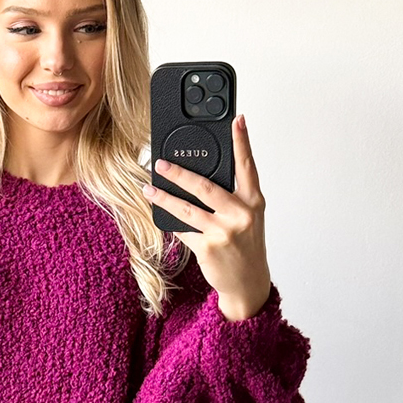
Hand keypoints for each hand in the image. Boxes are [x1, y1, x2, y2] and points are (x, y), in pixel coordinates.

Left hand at [142, 113, 271, 320]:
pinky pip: (183, 230)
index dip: (242, 141)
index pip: (247, 166)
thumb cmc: (245, 246)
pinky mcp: (208, 248)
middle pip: (205, 186)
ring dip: (164, 198)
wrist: (247, 283)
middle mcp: (241, 215)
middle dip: (180, 173)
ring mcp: (224, 232)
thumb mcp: (247, 218)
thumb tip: (200, 178)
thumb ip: (233, 198)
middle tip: (161, 163)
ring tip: (149, 189)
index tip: (236, 120)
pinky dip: (170, 222)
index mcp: (254, 202)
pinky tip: (159, 215)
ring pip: (187, 209)